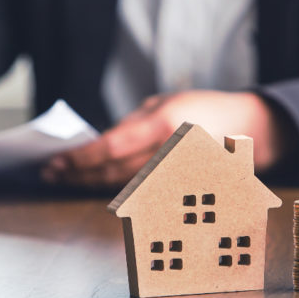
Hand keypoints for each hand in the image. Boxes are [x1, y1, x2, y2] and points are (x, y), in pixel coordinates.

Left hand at [41, 91, 285, 188]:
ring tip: (67, 178)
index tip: (58, 161)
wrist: (246, 128)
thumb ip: (132, 124)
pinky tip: (96, 184)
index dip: (81, 158)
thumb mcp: (164, 104)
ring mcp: (178, 174)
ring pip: (124, 187)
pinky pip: (142, 193)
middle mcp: (170, 153)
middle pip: (114, 172)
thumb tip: (97, 145)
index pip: (113, 147)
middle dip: (79, 174)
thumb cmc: (200, 109)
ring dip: (92, 184)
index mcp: (164, 124)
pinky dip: (115, 190)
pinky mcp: (183, 189)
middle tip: (52, 172)